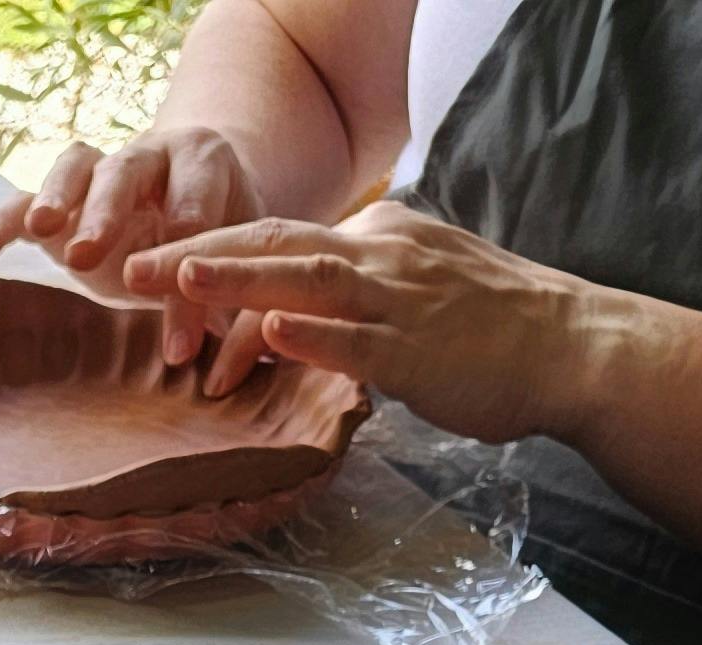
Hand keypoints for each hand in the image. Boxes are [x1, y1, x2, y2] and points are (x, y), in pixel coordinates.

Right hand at [0, 127, 264, 356]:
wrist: (206, 203)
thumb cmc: (228, 249)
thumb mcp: (244, 269)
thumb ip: (239, 303)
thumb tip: (236, 369)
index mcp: (205, 163)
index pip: (191, 222)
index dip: (185, 289)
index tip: (177, 352)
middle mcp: (151, 154)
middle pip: (125, 174)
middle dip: (105, 214)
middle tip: (87, 259)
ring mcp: (102, 170)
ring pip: (75, 167)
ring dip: (56, 197)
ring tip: (40, 230)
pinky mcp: (64, 197)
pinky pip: (28, 197)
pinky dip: (6, 217)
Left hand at [122, 204, 593, 430]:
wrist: (567, 345)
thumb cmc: (488, 329)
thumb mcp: (412, 289)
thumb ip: (352, 296)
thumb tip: (291, 317)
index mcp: (375, 239)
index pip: (281, 237)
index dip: (213, 248)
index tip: (156, 264)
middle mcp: (381, 256)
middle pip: (278, 244)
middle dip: (201, 255)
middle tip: (134, 268)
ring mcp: (399, 301)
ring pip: (307, 282)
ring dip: (240, 281)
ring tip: (181, 280)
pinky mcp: (419, 350)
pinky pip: (357, 340)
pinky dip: (312, 335)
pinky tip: (271, 332)